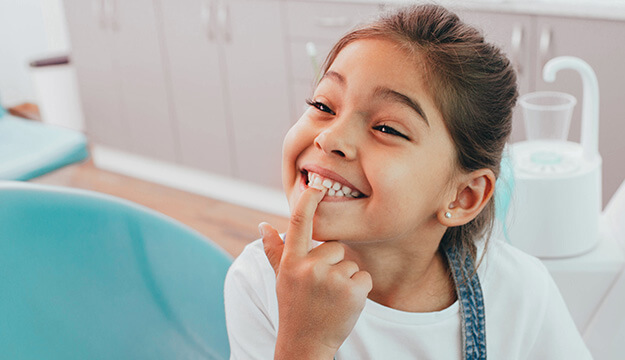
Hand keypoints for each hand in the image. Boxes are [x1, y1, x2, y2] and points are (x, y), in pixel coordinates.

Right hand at [261, 187, 372, 359]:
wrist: (306, 344)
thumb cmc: (294, 307)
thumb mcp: (281, 279)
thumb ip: (274, 251)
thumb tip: (263, 225)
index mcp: (291, 262)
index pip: (298, 223)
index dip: (308, 201)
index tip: (316, 185)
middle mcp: (309, 268)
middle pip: (335, 246)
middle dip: (333, 264)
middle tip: (321, 288)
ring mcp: (331, 280)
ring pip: (350, 264)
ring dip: (346, 279)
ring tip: (331, 299)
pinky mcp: (352, 291)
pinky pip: (364, 277)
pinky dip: (359, 290)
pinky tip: (344, 304)